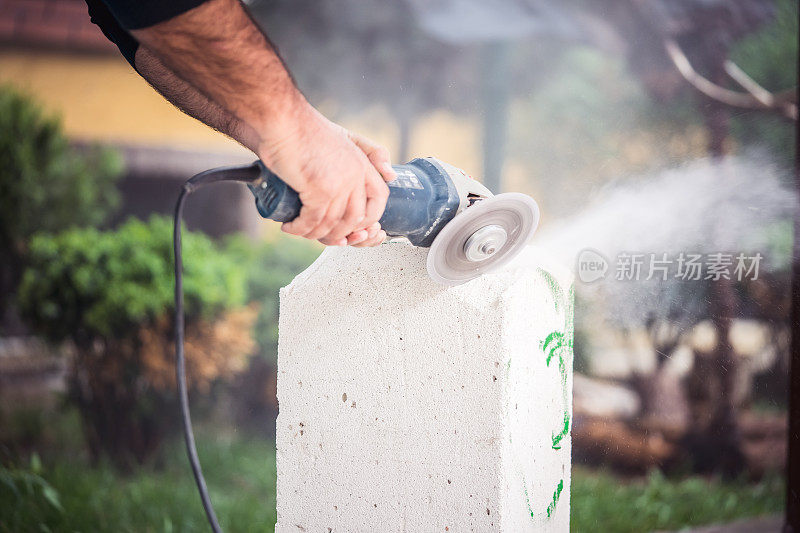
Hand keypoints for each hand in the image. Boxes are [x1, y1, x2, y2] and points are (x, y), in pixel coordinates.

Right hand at [259, 106, 394, 245]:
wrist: (281, 118)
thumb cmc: (304, 128)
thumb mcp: (344, 137)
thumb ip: (368, 152)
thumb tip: (392, 175)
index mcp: (362, 163)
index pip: (380, 198)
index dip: (370, 218)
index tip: (354, 225)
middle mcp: (355, 175)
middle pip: (357, 218)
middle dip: (341, 233)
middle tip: (323, 235)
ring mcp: (339, 183)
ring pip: (334, 223)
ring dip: (316, 233)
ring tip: (300, 230)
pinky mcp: (319, 190)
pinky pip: (313, 221)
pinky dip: (301, 229)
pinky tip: (290, 226)